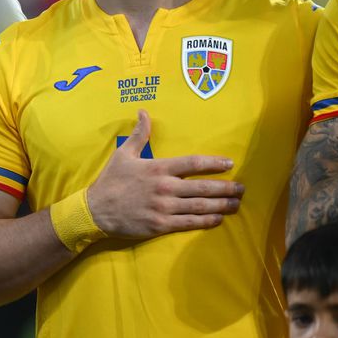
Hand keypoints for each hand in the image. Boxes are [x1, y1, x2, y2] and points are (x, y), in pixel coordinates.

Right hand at [87, 110, 242, 237]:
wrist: (96, 210)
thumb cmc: (111, 181)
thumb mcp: (123, 154)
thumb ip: (138, 135)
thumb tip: (144, 112)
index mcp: (157, 168)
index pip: (192, 164)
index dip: (213, 163)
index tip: (229, 164)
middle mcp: (164, 187)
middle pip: (203, 187)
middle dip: (226, 188)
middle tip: (241, 188)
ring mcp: (164, 208)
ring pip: (200, 206)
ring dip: (222, 205)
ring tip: (236, 204)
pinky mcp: (161, 225)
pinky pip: (190, 223)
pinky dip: (207, 221)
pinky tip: (218, 219)